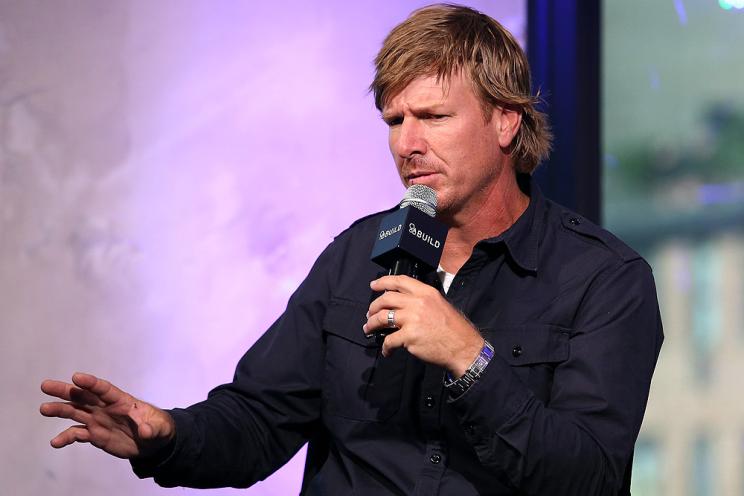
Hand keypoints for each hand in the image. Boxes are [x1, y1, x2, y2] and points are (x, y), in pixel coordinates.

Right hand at [39, 372, 174, 458]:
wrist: (151, 443)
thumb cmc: (157, 427)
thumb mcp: (160, 428)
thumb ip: (152, 429)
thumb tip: (146, 432)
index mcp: (122, 400)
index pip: (104, 389)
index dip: (91, 383)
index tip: (76, 377)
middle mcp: (105, 407)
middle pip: (83, 396)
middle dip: (65, 391)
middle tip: (45, 385)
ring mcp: (97, 420)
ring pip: (75, 412)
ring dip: (59, 410)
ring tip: (44, 408)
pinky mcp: (94, 434)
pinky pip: (77, 434)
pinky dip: (66, 437)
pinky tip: (55, 442)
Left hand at [363, 275, 483, 376]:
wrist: (463, 348)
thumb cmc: (454, 329)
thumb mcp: (440, 305)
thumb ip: (422, 301)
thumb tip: (402, 304)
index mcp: (426, 293)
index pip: (400, 281)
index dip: (383, 282)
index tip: (374, 286)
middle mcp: (418, 303)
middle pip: (386, 299)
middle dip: (374, 306)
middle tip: (370, 313)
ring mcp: (412, 319)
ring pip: (382, 318)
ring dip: (372, 324)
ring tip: (369, 329)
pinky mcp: (409, 336)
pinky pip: (389, 340)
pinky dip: (385, 347)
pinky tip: (387, 350)